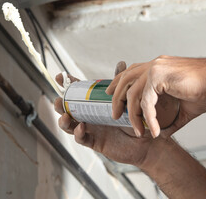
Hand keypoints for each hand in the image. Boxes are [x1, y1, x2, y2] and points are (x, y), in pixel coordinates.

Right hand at [53, 62, 173, 166]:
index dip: (67, 85)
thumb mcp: (127, 98)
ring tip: (65, 115)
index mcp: (94, 104)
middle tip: (59, 99)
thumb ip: (121, 82)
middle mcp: (89, 116)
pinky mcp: (95, 142)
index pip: (77, 93)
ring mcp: (91, 129)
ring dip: (64, 120)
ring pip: (69, 126)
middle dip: (60, 104)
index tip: (60, 77)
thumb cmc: (136, 119)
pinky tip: (81, 127)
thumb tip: (121, 63)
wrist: (146, 139)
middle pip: (67, 109)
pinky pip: (81, 139)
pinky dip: (78, 133)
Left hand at [106, 55, 205, 137]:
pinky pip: (146, 102)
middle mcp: (155, 64)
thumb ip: (173, 118)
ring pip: (132, 93)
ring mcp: (156, 68)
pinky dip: (148, 118)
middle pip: (125, 79)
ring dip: (132, 114)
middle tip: (114, 115)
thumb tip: (165, 132)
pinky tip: (154, 130)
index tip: (111, 96)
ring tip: (136, 130)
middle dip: (117, 98)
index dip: (119, 84)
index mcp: (159, 66)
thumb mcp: (186, 107)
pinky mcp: (160, 77)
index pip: (132, 72)